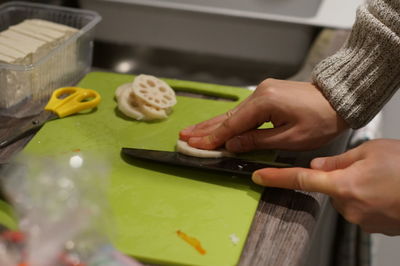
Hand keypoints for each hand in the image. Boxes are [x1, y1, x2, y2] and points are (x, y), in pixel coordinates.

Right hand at [179, 78, 347, 151]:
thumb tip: (232, 145)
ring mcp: (262, 92)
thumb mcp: (290, 138)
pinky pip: (243, 111)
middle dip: (205, 129)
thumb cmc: (320, 121)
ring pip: (233, 113)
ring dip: (213, 125)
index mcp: (264, 103)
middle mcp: (259, 94)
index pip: (232, 125)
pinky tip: (215, 126)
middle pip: (227, 116)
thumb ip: (257, 141)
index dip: (212, 139)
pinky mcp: (267, 94)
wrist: (339, 99)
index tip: (194, 146)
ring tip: (192, 132)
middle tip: (184, 137)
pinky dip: (229, 121)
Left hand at [252, 139, 399, 234]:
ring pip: (346, 199)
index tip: (258, 177)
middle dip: (340, 178)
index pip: (301, 179)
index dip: (277, 178)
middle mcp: (349, 207)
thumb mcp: (371, 151)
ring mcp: (362, 220)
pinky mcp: (374, 227)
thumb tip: (317, 166)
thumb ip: (339, 160)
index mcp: (344, 185)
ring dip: (356, 188)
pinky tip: (386, 190)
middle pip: (330, 189)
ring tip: (382, 179)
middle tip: (367, 169)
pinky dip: (368, 198)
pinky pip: (361, 209)